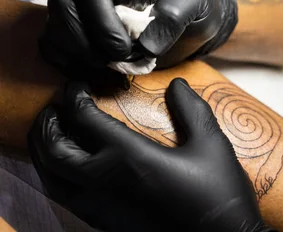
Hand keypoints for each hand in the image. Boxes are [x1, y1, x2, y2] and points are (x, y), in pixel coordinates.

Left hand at [28, 78, 272, 231]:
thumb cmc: (217, 195)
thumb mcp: (211, 145)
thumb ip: (191, 110)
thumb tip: (176, 84)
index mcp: (129, 157)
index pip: (84, 120)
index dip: (75, 97)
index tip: (77, 85)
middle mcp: (104, 182)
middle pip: (54, 150)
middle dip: (48, 124)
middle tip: (55, 107)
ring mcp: (100, 207)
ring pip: (51, 179)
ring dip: (45, 151)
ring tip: (54, 135)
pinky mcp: (104, 223)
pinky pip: (65, 197)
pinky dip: (56, 175)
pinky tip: (73, 168)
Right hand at [40, 0, 237, 75]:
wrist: (191, 18)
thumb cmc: (190, 1)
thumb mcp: (193, 0)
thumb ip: (173, 15)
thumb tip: (145, 44)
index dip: (103, 22)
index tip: (127, 47)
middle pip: (65, 8)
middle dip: (89, 41)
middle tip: (121, 59)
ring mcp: (78, 4)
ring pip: (56, 27)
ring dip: (78, 53)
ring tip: (111, 65)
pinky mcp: (76, 27)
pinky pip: (54, 44)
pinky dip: (68, 62)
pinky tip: (94, 70)